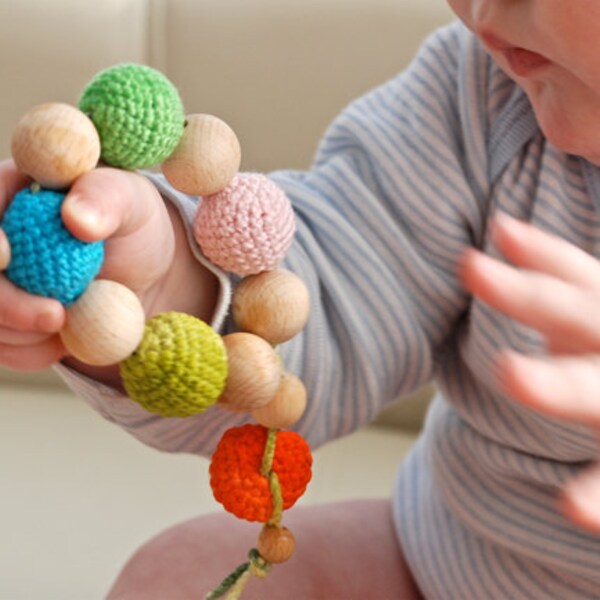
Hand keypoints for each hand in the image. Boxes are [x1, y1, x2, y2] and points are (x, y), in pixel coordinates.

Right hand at [0, 159, 216, 381]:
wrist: (146, 276)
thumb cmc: (134, 226)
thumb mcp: (132, 201)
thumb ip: (106, 199)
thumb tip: (76, 218)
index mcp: (11, 191)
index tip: (7, 256)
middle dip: (7, 301)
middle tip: (57, 316)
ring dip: (27, 330)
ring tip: (79, 317)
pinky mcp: (6, 322)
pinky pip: (6, 348)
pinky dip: (38, 352)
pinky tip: (70, 336)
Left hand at [459, 213, 599, 533]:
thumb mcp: (589, 326)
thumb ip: (559, 286)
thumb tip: (503, 228)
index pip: (578, 277)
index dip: (543, 253)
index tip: (499, 229)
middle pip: (584, 316)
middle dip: (530, 295)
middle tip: (468, 265)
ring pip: (596, 391)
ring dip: (557, 383)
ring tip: (507, 370)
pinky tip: (570, 504)